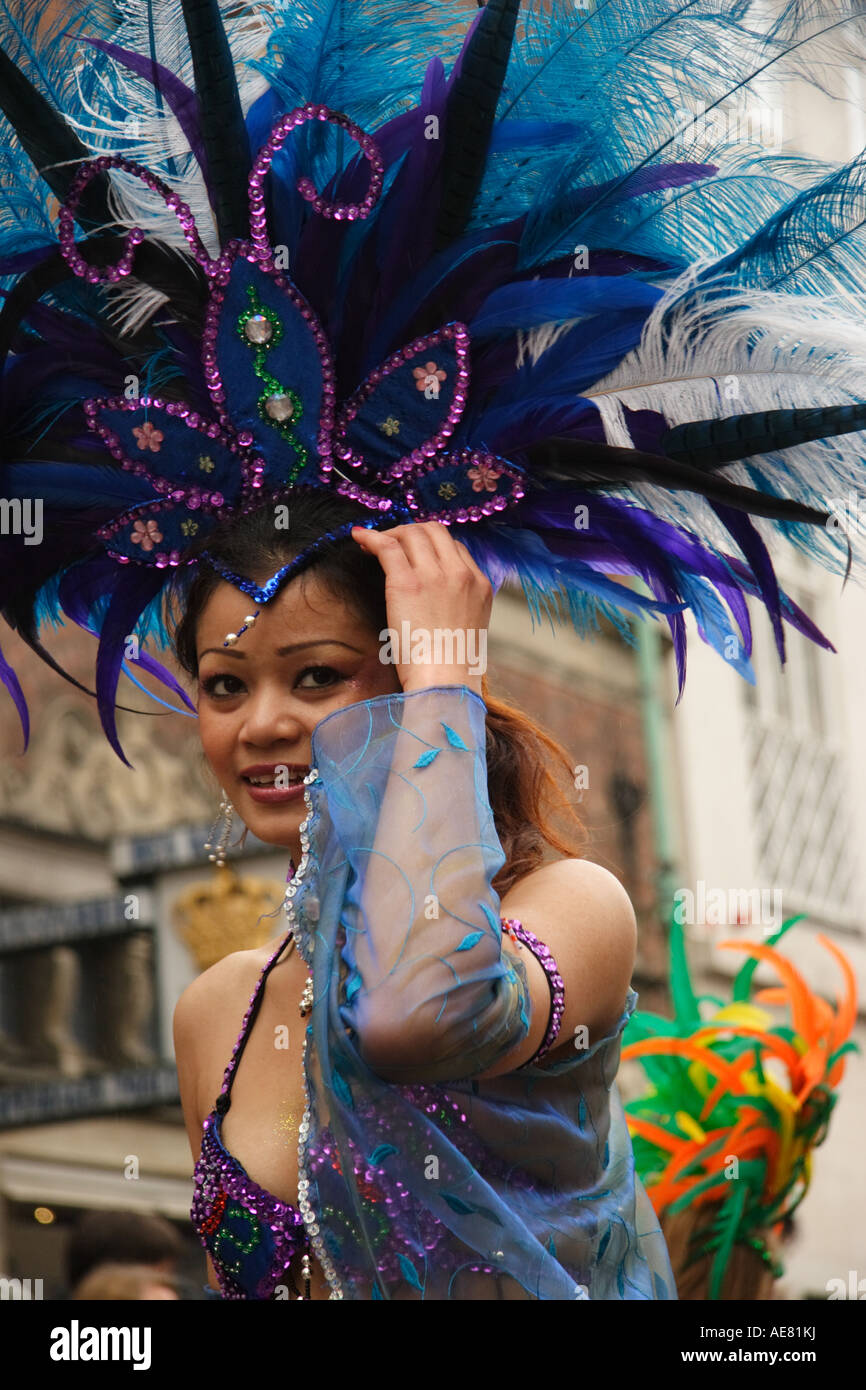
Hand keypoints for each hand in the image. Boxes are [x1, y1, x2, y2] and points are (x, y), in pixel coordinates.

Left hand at [350, 521, 492, 696]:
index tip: (414, 553)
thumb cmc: (453, 667)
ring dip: (391, 533)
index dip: (431, 545)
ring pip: (412, 533)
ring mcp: (435, 575)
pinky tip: (360, 538)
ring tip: (373, 543)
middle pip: (435, 531)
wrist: (445, 682)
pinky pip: (388, 546)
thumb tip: (438, 600)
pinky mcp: (407, 582)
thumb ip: (461, 605)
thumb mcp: (470, 628)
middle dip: (411, 531)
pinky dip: (372, 537)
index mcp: (480, 585)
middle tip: (392, 542)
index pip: (455, 547)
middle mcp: (461, 573)